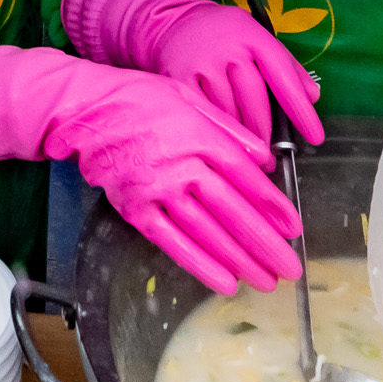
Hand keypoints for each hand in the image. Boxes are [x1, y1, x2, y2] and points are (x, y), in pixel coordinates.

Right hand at [0, 26, 300, 295]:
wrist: (88, 110)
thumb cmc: (142, 99)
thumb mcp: (191, 98)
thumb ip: (230, 130)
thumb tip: (265, 158)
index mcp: (202, 138)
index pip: (246, 178)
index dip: (273, 206)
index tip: (294, 228)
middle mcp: (184, 167)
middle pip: (233, 212)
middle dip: (265, 244)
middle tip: (289, 268)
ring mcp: (159, 191)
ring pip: (207, 232)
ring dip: (239, 260)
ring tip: (266, 282)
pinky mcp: (136, 209)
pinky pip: (172, 242)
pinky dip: (200, 264)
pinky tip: (224, 282)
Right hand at [61, 0, 321, 143]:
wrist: (176, 23)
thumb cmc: (227, 36)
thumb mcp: (260, 38)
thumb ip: (288, 67)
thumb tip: (313, 96)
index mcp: (253, 37)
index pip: (283, 77)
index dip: (300, 110)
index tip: (315, 137)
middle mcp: (228, 49)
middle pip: (255, 103)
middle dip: (267, 136)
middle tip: (272, 160)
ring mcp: (201, 65)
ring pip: (228, 115)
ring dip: (241, 141)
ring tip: (249, 158)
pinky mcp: (177, 80)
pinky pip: (202, 116)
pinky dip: (215, 134)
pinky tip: (222, 145)